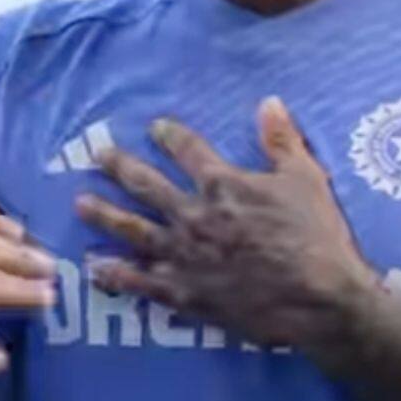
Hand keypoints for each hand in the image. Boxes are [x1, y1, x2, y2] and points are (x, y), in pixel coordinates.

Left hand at [74, 97, 378, 354]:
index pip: (186, 150)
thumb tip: (269, 101)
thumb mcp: (306, 179)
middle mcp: (192, 214)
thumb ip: (282, 140)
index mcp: (221, 184)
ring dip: (104, 215)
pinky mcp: (182, 292)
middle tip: (96, 155)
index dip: (168, 135)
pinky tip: (94, 268)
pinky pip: (139, 282)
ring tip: (79, 203)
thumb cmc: (317, 237)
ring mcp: (182, 254)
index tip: (155, 127)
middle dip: (119, 167)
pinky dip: (114, 275)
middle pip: (145, 185)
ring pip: (132, 230)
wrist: (320, 299)